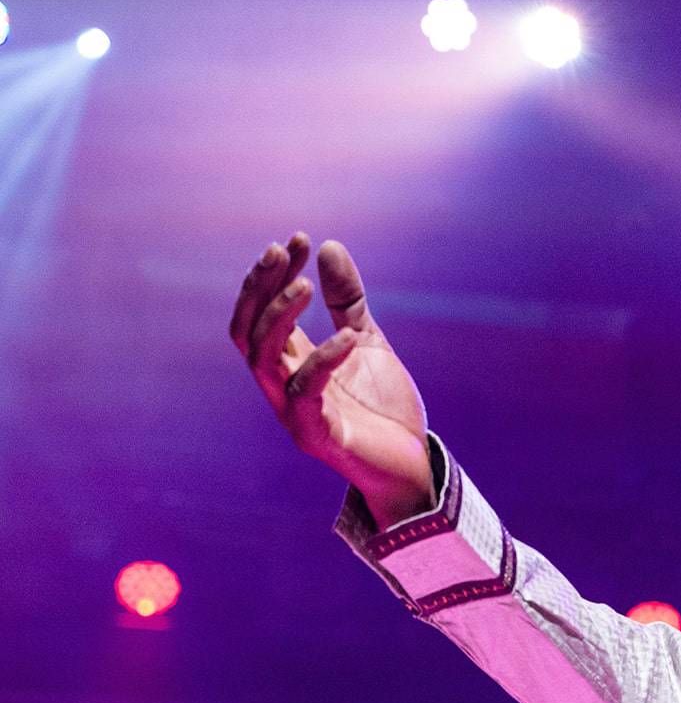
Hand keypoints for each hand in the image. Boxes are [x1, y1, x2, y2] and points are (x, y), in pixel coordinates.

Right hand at [230, 233, 434, 527]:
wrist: (411, 463)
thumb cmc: (383, 408)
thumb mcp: (368, 341)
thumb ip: (347, 301)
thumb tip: (329, 246)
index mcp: (290, 362)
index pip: (262, 312)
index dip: (272, 276)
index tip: (297, 239)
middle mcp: (281, 385)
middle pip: (248, 331)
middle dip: (260, 288)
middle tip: (282, 251)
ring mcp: (293, 411)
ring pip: (263, 359)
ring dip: (280, 317)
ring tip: (307, 285)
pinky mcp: (316, 435)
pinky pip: (306, 394)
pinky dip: (325, 361)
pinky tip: (349, 337)